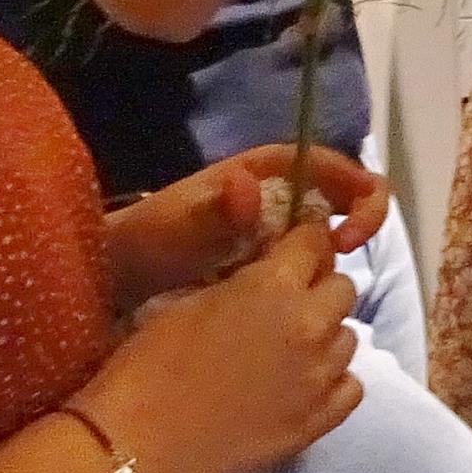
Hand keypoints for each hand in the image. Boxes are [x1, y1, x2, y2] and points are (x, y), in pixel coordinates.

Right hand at [73, 221, 364, 472]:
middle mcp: (312, 323)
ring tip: (289, 351)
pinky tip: (301, 387)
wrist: (135, 445)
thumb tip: (267, 272)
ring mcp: (321, 375)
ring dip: (325, 336)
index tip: (290, 256)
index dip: (302, 246)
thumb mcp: (190, 300)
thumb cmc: (146, 366)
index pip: (316, 242)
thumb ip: (243, 281)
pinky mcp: (321, 420)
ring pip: (348, 337)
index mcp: (275, 284)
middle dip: (317, 290)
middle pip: (342, 288)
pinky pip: (351, 386)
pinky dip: (332, 381)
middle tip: (285, 307)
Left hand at [104, 148, 389, 310]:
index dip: (356, 189)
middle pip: (342, 195)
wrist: (115, 284)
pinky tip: (302, 306)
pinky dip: (315, 282)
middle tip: (343, 259)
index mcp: (263, 172)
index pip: (328, 165)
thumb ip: (212, 213)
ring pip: (328, 235)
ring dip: (334, 258)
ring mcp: (274, 230)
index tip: (352, 232)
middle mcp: (277, 196)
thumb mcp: (174, 230)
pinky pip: (308, 265)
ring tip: (317, 288)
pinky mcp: (269, 264)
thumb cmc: (143, 246)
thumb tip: (248, 185)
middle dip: (357, 224)